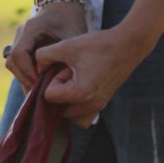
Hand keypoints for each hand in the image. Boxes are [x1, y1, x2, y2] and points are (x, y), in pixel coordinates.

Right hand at [4, 0, 87, 90]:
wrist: (65, 5)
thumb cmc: (71, 19)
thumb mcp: (74, 37)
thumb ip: (65, 56)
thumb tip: (58, 82)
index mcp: (31, 28)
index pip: (19, 55)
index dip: (27, 72)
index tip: (41, 84)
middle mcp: (21, 33)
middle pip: (12, 61)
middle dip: (24, 79)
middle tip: (39, 94)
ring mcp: (19, 39)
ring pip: (12, 64)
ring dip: (24, 78)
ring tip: (39, 91)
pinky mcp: (23, 45)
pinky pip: (19, 63)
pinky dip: (27, 74)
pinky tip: (39, 85)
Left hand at [35, 25, 149, 126]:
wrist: (129, 45)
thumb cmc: (99, 44)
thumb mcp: (67, 46)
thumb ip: (44, 56)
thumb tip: (35, 67)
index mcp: (80, 93)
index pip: (49, 96)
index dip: (52, 79)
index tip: (65, 67)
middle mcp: (89, 106)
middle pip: (56, 110)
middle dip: (57, 92)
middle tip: (68, 74)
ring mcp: (97, 108)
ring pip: (67, 117)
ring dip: (64, 102)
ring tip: (71, 82)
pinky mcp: (101, 105)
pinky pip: (81, 118)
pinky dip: (74, 108)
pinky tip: (77, 89)